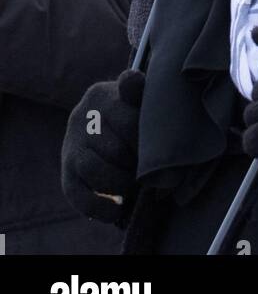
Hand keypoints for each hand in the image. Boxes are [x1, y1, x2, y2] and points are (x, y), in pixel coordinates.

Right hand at [61, 68, 144, 224]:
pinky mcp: (66, 172)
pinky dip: (99, 207)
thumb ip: (141, 91)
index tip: (155, 145)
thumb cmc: (132, 113)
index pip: (128, 120)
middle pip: (116, 148)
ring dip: (120, 184)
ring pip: (95, 170)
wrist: (104, 126)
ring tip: (134, 186)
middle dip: (137, 164)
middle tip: (151, 170)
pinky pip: (78, 194)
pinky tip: (116, 210)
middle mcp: (81, 116)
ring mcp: (70, 144)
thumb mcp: (138, 98)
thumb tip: (134, 83)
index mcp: (102, 94)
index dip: (144, 138)